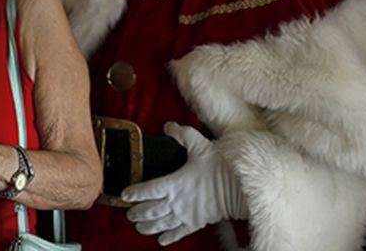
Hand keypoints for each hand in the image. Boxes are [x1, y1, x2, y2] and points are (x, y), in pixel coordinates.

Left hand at [122, 122, 247, 245]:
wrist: (241, 186)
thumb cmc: (220, 165)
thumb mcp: (200, 144)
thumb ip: (182, 134)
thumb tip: (167, 126)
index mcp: (174, 182)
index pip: (148, 189)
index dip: (134, 192)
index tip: (124, 194)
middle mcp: (177, 201)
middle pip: (150, 210)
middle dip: (136, 213)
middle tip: (128, 213)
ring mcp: (186, 214)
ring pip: (161, 224)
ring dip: (147, 226)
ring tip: (138, 226)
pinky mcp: (196, 223)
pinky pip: (179, 233)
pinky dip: (168, 238)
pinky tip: (160, 241)